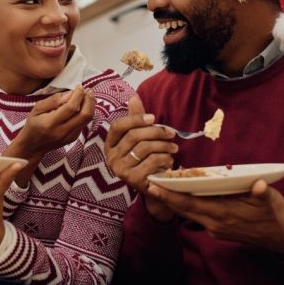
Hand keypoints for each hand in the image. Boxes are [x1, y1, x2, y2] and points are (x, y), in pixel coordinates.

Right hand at [10, 85, 94, 159]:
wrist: (33, 146)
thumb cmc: (33, 124)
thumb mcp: (37, 108)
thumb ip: (53, 100)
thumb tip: (70, 93)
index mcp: (50, 123)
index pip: (70, 108)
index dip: (78, 95)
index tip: (79, 86)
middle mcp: (62, 131)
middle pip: (84, 115)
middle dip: (89, 100)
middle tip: (87, 90)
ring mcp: (69, 137)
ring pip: (87, 119)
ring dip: (91, 106)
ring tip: (88, 96)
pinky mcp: (73, 138)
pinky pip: (84, 123)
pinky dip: (87, 112)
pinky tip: (83, 105)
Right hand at [104, 95, 177, 221]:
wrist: (152, 186)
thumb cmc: (144, 159)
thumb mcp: (139, 138)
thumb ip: (136, 119)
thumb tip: (133, 98)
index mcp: (110, 144)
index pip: (118, 126)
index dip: (135, 119)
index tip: (153, 117)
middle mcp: (111, 157)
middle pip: (134, 136)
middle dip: (156, 132)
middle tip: (172, 133)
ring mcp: (121, 169)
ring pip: (144, 148)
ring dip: (164, 146)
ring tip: (173, 147)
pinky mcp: (132, 179)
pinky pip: (151, 162)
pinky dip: (164, 158)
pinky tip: (170, 160)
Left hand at [147, 179, 283, 254]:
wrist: (278, 236)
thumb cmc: (272, 214)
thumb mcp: (271, 201)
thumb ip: (262, 193)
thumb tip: (260, 185)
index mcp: (223, 213)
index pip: (191, 204)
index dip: (171, 196)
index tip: (155, 187)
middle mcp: (214, 223)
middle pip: (184, 209)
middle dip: (166, 197)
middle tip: (150, 184)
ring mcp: (215, 228)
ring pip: (189, 213)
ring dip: (175, 202)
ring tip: (161, 187)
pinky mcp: (217, 230)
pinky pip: (197, 216)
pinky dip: (188, 206)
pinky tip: (183, 195)